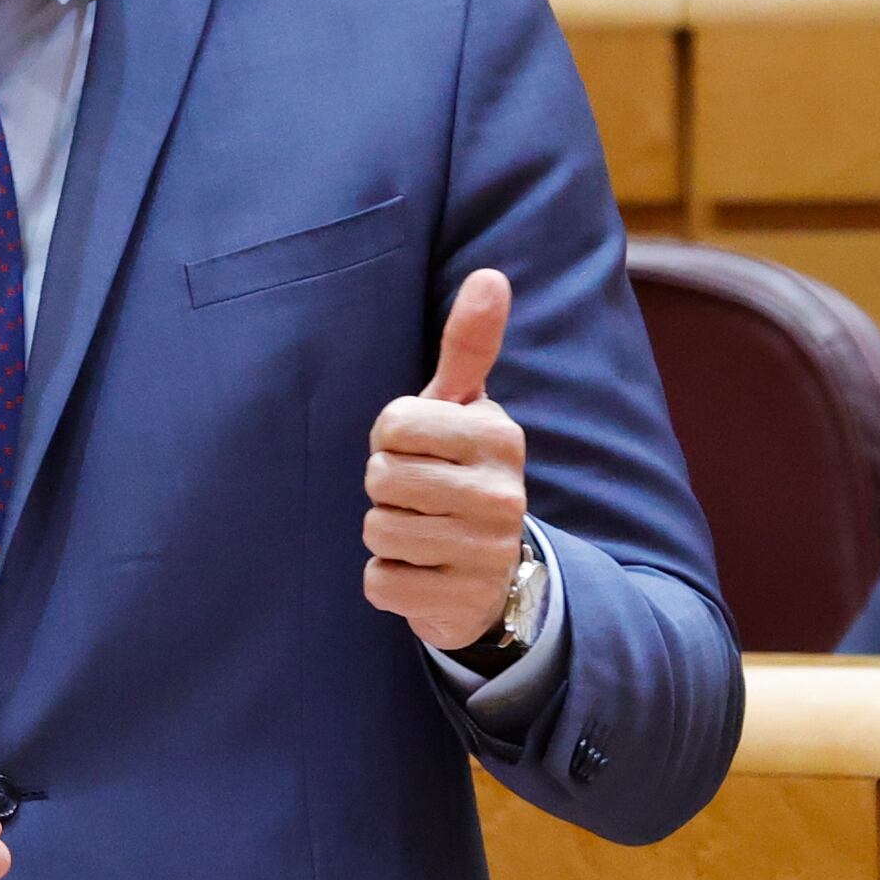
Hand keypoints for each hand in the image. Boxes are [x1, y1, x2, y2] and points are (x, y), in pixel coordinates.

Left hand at [367, 267, 531, 652]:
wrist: (494, 573)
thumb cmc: (462, 470)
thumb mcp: (466, 408)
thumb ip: (470, 344)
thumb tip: (491, 274)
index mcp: (498, 437)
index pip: (393, 425)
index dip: (388, 438)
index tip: (416, 449)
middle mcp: (502, 495)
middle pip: (380, 479)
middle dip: (385, 487)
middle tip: (418, 495)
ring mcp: (485, 555)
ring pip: (376, 532)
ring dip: (384, 534)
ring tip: (421, 532)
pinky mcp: (460, 605)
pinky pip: (380, 584)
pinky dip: (387, 580)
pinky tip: (421, 572)